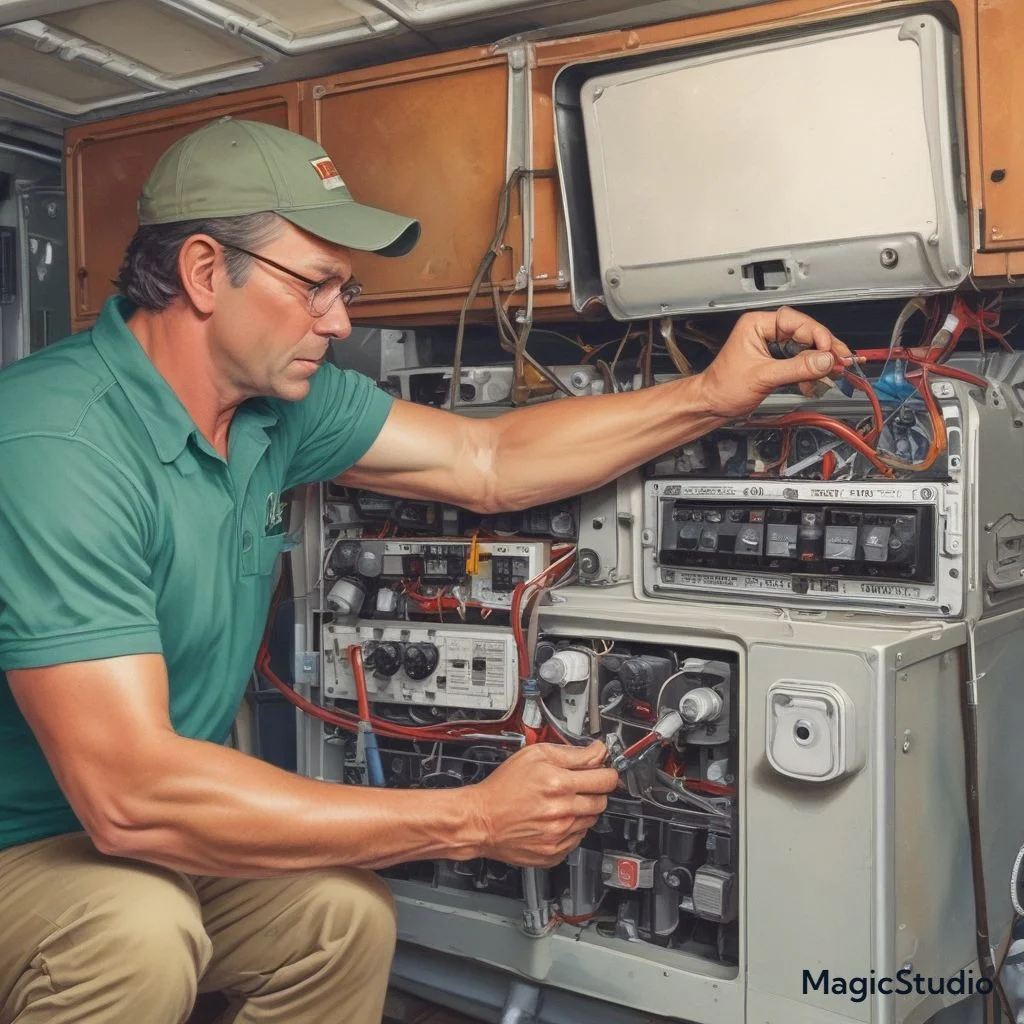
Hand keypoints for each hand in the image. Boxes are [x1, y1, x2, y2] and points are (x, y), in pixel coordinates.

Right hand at [467, 741, 617, 867]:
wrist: (481, 820)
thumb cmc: (502, 787)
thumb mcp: (534, 755)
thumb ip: (570, 752)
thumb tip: (596, 751)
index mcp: (559, 784)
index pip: (606, 779)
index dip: (607, 771)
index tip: (604, 769)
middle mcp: (563, 812)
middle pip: (602, 801)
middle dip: (595, 790)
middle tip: (579, 785)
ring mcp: (560, 835)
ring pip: (591, 820)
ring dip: (583, 809)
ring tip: (561, 802)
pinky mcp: (554, 852)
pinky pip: (577, 839)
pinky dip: (571, 828)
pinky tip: (554, 819)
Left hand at [696, 306, 856, 419]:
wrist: (712, 406)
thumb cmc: (723, 387)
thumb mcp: (763, 376)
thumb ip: (796, 368)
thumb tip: (824, 360)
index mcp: (757, 325)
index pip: (795, 321)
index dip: (815, 333)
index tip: (828, 349)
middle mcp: (765, 333)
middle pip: (805, 334)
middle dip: (823, 349)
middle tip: (841, 360)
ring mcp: (772, 348)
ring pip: (805, 349)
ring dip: (820, 363)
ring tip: (833, 372)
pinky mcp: (776, 363)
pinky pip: (800, 363)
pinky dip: (810, 373)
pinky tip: (815, 382)